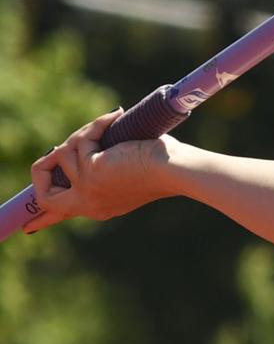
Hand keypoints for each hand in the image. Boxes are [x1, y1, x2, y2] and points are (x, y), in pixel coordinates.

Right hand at [23, 108, 176, 233]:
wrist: (177, 170)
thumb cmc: (166, 165)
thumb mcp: (132, 169)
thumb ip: (109, 165)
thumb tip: (97, 143)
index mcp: (98, 207)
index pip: (60, 216)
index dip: (40, 218)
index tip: (26, 226)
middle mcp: (88, 204)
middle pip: (43, 194)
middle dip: (43, 167)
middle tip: (56, 150)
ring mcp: (86, 190)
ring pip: (65, 154)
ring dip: (86, 132)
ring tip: (112, 123)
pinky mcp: (91, 172)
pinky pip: (82, 141)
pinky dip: (98, 124)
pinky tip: (117, 117)